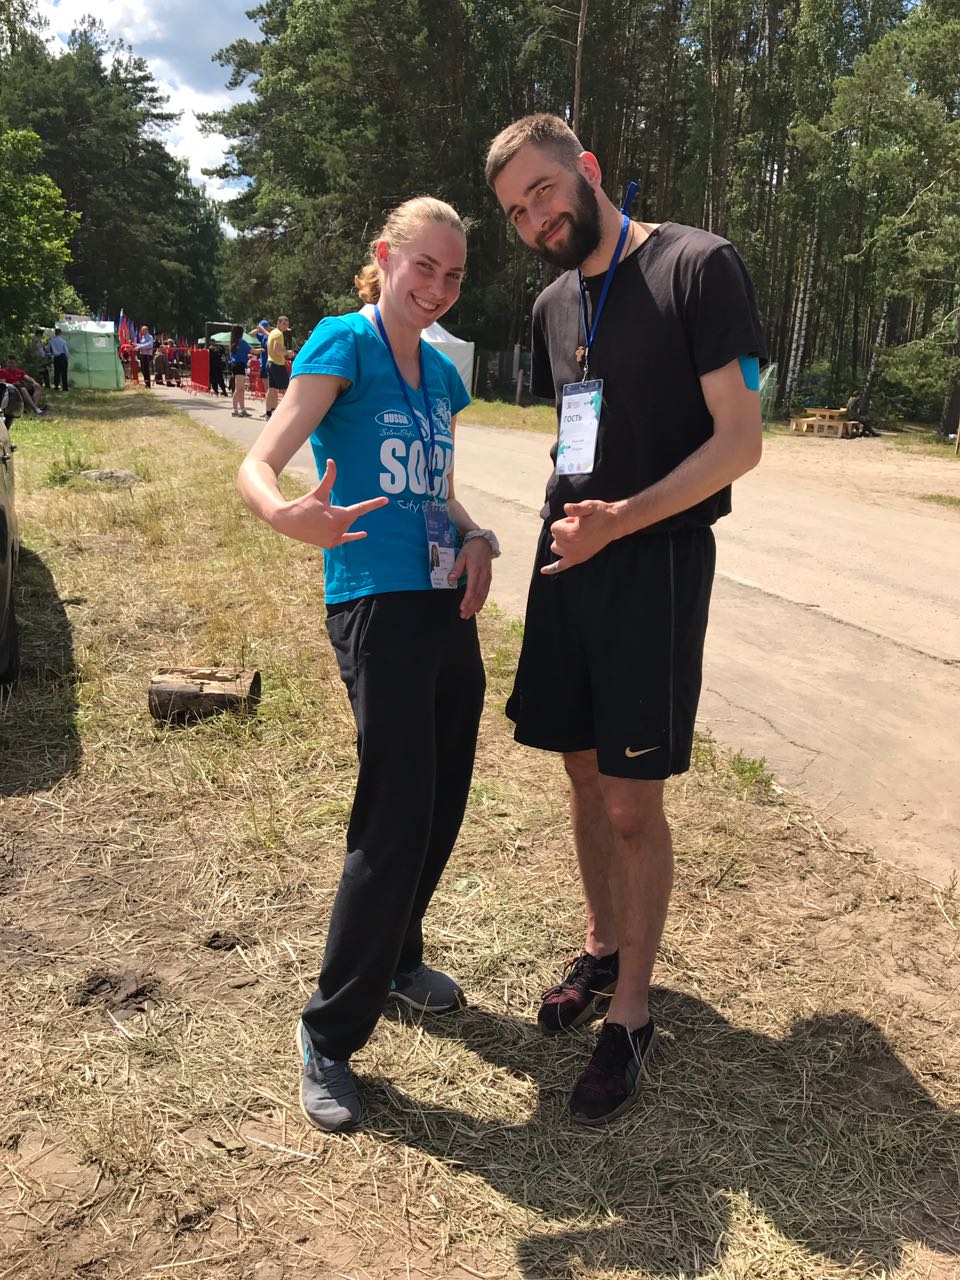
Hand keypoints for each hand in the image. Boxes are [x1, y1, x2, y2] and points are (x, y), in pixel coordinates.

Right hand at [272, 458, 387, 548]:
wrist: (287, 522)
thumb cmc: (303, 505)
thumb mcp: (318, 492)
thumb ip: (328, 477)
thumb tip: (332, 461)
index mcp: (338, 516)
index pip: (360, 509)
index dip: (374, 504)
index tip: (386, 500)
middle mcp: (338, 529)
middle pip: (351, 517)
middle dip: (343, 511)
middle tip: (324, 510)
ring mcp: (334, 539)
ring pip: (346, 527)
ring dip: (340, 521)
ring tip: (321, 519)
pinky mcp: (330, 545)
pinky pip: (345, 539)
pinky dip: (351, 535)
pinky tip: (364, 533)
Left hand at [449, 535, 492, 618]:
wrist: (484, 543)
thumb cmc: (471, 549)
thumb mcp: (462, 556)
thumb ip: (456, 568)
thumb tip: (450, 579)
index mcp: (476, 570)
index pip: (472, 589)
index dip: (467, 600)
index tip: (462, 607)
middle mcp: (483, 576)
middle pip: (477, 595)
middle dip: (470, 607)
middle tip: (463, 616)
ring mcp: (487, 578)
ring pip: (482, 596)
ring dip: (475, 606)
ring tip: (469, 615)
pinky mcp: (488, 579)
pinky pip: (485, 593)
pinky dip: (481, 602)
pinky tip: (477, 609)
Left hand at [541, 500, 619, 574]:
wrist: (614, 523)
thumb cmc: (600, 513)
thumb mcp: (589, 506)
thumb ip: (576, 508)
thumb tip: (566, 508)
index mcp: (573, 534)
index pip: (554, 527)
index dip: (564, 521)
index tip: (577, 520)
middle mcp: (573, 547)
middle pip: (555, 537)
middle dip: (564, 530)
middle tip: (579, 526)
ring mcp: (576, 555)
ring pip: (556, 547)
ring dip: (562, 541)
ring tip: (577, 534)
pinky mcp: (579, 558)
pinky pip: (562, 566)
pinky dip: (553, 568)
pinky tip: (543, 571)